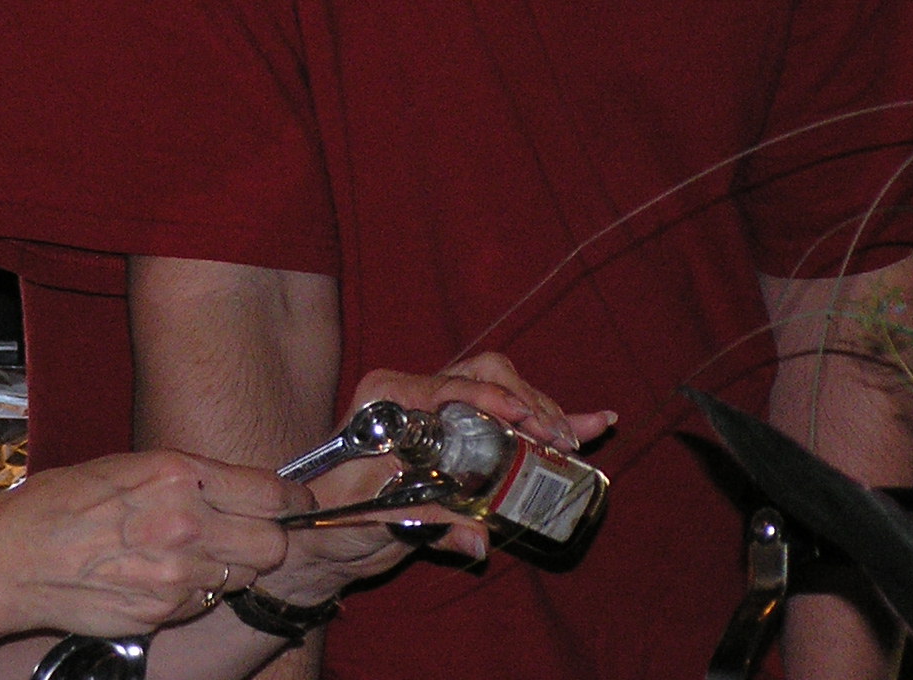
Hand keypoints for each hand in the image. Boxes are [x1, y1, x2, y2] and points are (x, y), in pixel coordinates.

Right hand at [0, 451, 298, 640]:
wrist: (14, 556)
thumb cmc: (65, 501)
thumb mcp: (131, 465)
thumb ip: (190, 478)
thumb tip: (242, 488)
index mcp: (178, 474)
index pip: (272, 493)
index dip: (289, 500)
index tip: (292, 503)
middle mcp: (184, 523)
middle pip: (272, 544)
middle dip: (267, 538)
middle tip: (249, 532)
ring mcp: (174, 574)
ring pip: (242, 577)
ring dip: (231, 567)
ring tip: (193, 552)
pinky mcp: (161, 612)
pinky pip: (205, 602)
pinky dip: (196, 592)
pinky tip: (163, 575)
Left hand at [256, 360, 617, 602]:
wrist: (319, 535)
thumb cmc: (331, 522)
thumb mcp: (371, 521)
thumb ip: (421, 523)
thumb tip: (477, 538)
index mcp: (387, 399)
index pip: (449, 386)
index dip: (494, 401)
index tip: (528, 421)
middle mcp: (413, 393)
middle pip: (484, 375)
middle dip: (527, 402)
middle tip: (557, 438)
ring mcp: (438, 408)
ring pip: (501, 387)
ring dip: (543, 410)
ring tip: (579, 436)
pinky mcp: (458, 430)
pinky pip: (506, 414)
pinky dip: (547, 418)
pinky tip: (594, 422)